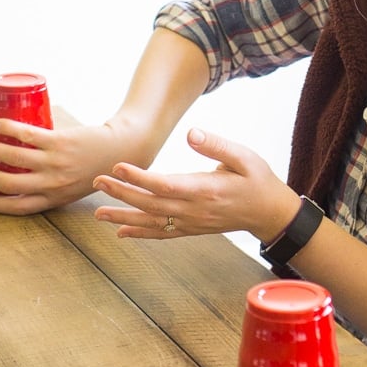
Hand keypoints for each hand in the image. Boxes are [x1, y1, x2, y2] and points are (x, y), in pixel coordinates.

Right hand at [0, 119, 138, 214]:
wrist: (123, 149)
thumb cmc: (98, 168)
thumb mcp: (74, 187)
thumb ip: (55, 188)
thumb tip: (26, 176)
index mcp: (55, 199)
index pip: (18, 207)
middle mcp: (52, 184)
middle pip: (9, 183)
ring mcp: (55, 163)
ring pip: (13, 158)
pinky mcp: (59, 142)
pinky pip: (27, 135)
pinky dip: (8, 129)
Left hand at [93, 127, 299, 242]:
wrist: (269, 213)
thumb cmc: (257, 179)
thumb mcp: (244, 156)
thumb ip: (216, 146)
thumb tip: (191, 133)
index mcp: (205, 189)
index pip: (166, 185)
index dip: (140, 178)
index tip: (118, 167)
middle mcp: (194, 210)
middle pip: (151, 204)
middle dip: (122, 194)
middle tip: (96, 182)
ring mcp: (192, 223)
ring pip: (152, 222)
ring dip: (123, 216)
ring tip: (97, 213)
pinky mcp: (192, 229)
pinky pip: (162, 233)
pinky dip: (140, 233)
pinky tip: (121, 231)